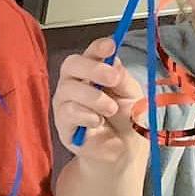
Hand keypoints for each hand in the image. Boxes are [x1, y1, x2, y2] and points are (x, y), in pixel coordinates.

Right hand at [53, 38, 146, 164]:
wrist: (124, 150)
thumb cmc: (127, 119)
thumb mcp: (132, 95)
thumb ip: (122, 79)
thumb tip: (112, 64)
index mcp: (94, 72)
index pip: (90, 53)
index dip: (97, 47)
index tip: (110, 45)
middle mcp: (76, 83)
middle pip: (71, 65)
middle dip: (92, 69)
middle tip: (113, 79)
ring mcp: (65, 102)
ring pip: (68, 89)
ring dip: (93, 97)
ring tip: (110, 109)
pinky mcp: (62, 123)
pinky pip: (68, 112)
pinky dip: (86, 115)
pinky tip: (98, 122)